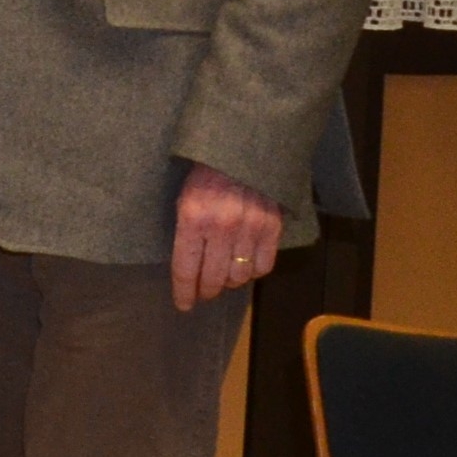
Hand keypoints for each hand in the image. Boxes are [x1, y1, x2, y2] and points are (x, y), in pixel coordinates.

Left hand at [171, 163, 287, 312]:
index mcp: (192, 219)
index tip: (184, 305)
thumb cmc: (204, 176)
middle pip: (214, 277)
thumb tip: (190, 267)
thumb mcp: (183, 200)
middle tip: (204, 294)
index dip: (185, 292)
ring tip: (224, 279)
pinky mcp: (273, 226)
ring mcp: (250, 228)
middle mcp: (221, 227)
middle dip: (207, 291)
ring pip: (239, 275)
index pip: (186, 269)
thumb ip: (187, 233)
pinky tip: (245, 267)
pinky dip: (254, 272)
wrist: (241, 151)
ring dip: (230, 283)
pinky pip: (264, 265)